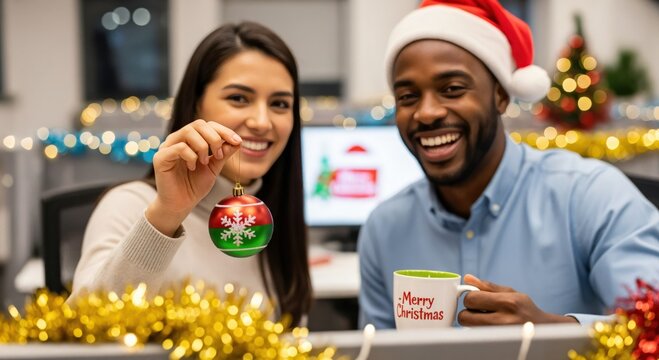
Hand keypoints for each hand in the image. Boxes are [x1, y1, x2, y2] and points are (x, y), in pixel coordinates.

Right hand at [146, 120, 241, 235]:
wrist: (181, 204)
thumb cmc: (194, 186)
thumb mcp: (214, 168)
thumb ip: (223, 154)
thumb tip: (237, 141)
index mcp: (190, 140)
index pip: (207, 125)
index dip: (224, 131)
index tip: (237, 142)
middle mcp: (178, 139)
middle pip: (198, 124)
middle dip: (214, 138)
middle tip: (219, 155)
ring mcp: (168, 147)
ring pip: (188, 132)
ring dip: (203, 146)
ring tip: (205, 162)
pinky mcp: (161, 158)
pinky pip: (179, 147)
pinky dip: (191, 156)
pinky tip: (192, 167)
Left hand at [457, 274, 577, 325]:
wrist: (543, 330)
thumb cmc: (525, 309)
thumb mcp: (511, 293)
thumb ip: (488, 286)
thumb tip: (467, 278)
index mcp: (507, 303)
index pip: (471, 299)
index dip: (470, 298)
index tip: (475, 300)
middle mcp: (504, 321)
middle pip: (465, 317)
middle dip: (467, 312)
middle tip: (477, 311)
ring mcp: (500, 335)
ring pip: (469, 329)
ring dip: (472, 323)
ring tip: (485, 320)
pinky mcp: (497, 344)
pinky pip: (476, 337)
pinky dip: (478, 332)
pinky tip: (488, 328)